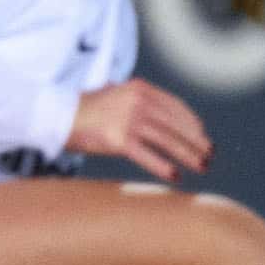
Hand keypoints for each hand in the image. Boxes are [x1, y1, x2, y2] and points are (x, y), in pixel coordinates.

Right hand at [66, 77, 213, 182]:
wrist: (55, 115)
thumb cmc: (84, 108)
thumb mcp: (114, 94)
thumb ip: (137, 99)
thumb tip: (162, 116)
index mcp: (139, 89)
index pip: (176, 107)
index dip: (193, 124)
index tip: (202, 136)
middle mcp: (137, 102)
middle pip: (177, 125)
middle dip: (197, 142)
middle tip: (209, 155)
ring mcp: (128, 121)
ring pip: (168, 141)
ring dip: (189, 156)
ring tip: (201, 166)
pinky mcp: (118, 140)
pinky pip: (148, 156)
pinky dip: (164, 167)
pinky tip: (175, 176)